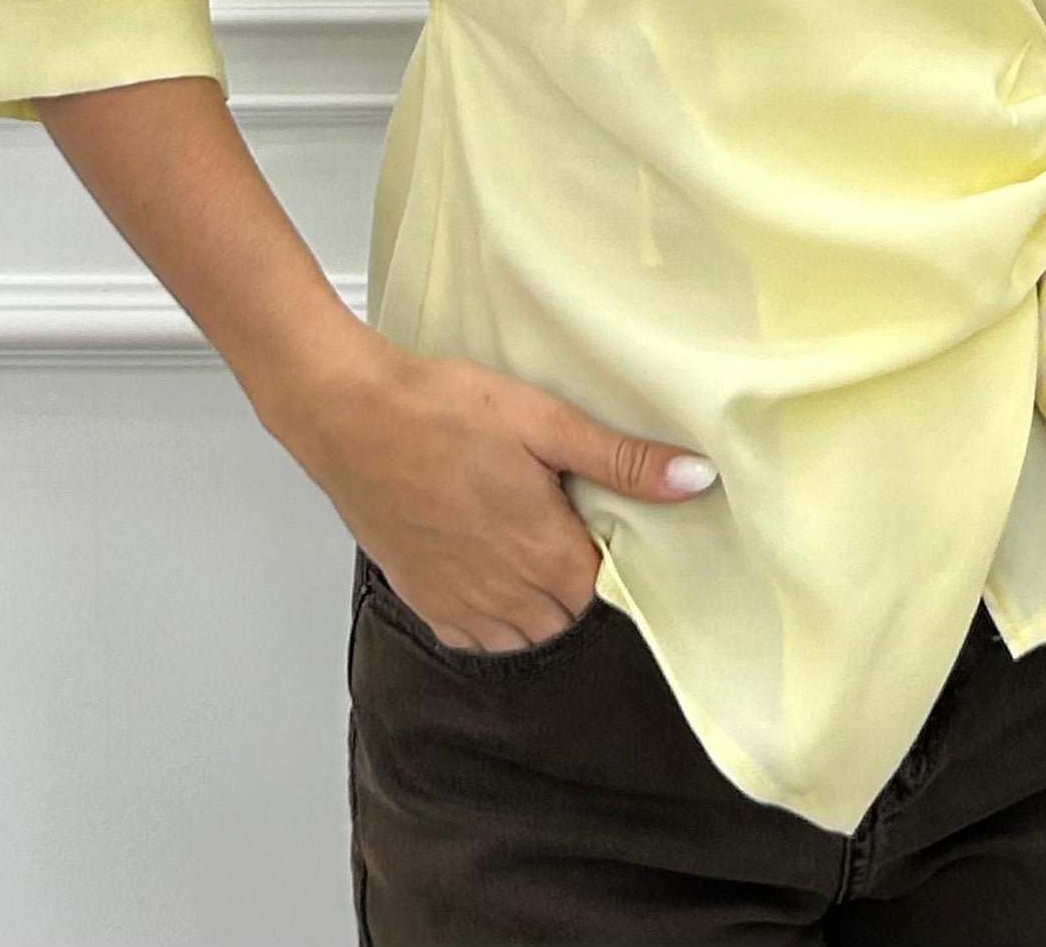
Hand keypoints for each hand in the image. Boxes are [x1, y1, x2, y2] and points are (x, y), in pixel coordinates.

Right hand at [281, 328, 718, 652]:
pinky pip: (473, 636)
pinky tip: (490, 566)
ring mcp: (458, 602)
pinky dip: (490, 616)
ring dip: (538, 602)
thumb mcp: (546, 422)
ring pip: (523, 633)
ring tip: (531, 542)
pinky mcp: (420, 597)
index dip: (614, 551)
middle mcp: (504, 595)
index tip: (605, 515)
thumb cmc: (442, 410)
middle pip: (568, 613)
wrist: (350, 416)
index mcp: (544, 555)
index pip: (607, 585)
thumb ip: (622, 459)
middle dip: (577, 576)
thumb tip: (695, 478)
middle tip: (568, 519)